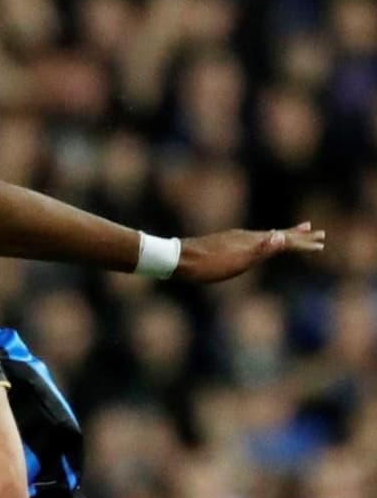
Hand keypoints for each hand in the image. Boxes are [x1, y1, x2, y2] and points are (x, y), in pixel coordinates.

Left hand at [178, 222, 325, 284]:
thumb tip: (282, 236)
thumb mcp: (236, 262)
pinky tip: (262, 241)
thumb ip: (260, 250)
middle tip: (318, 232)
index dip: (302, 243)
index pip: (284, 241)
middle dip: (299, 236)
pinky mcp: (226, 243)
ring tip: (297, 231)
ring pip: (267, 235)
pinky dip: (266, 239)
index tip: (321, 243)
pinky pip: (254, 239)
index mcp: (252, 241)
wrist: (177, 259)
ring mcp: (236, 238)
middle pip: (279, 235)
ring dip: (285, 234)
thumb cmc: (207, 266)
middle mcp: (246, 236)